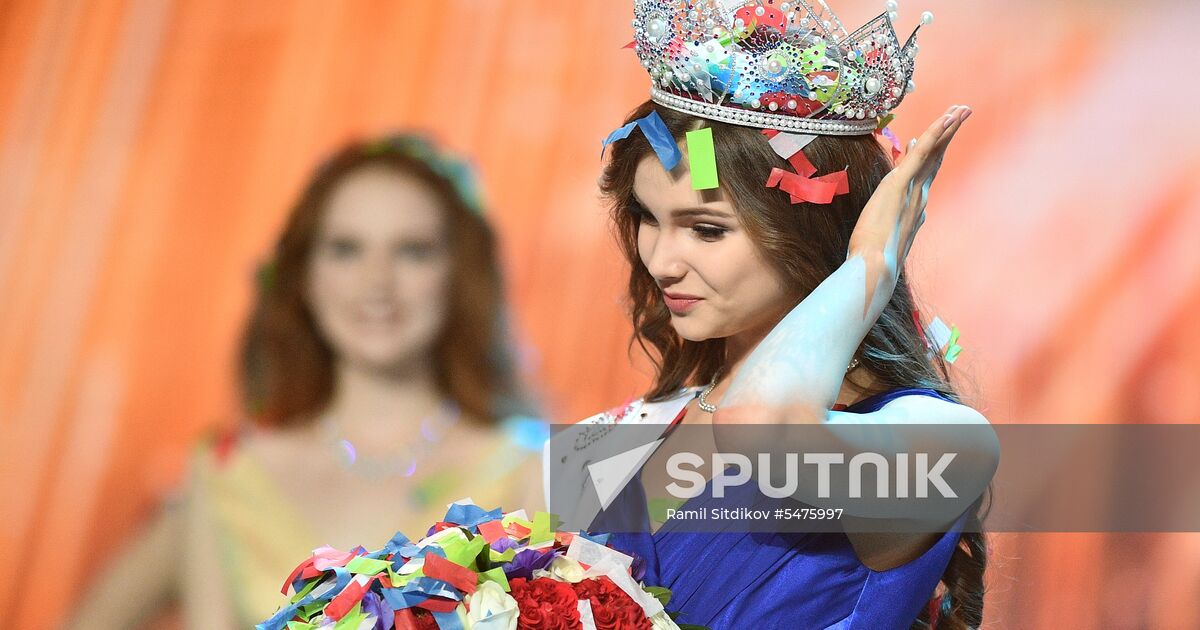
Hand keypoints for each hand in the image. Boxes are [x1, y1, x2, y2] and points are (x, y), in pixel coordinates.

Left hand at [848, 105, 971, 271]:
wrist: (874, 270)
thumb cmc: (872, 260)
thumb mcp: (880, 236)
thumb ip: (887, 220)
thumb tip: (888, 209)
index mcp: (914, 209)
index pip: (926, 174)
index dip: (933, 153)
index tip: (936, 136)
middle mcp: (919, 198)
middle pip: (936, 159)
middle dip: (949, 136)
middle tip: (962, 114)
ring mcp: (913, 190)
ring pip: (933, 153)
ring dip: (947, 128)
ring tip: (961, 110)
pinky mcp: (900, 184)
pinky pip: (921, 154)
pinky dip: (934, 135)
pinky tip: (946, 120)